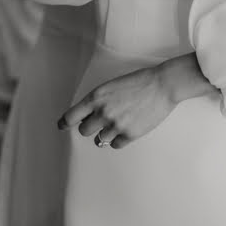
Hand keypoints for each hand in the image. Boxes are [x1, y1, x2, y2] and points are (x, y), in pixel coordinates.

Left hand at [57, 64, 177, 148]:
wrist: (163, 85)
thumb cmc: (140, 81)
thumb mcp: (113, 86)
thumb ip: (99, 100)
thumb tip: (90, 115)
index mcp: (97, 97)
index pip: (71, 116)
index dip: (65, 123)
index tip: (62, 126)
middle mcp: (103, 112)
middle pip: (84, 130)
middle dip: (89, 127)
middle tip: (98, 123)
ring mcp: (116, 125)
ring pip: (99, 140)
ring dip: (105, 134)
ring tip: (116, 125)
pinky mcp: (129, 134)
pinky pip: (115, 144)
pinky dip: (118, 140)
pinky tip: (125, 130)